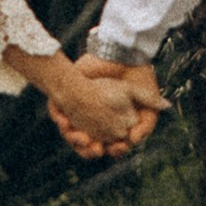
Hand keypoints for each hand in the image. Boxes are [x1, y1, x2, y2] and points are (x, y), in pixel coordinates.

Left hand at [48, 55, 167, 161]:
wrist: (125, 55)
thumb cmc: (139, 78)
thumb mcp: (148, 104)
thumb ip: (145, 125)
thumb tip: (133, 140)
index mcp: (113, 124)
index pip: (109, 145)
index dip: (112, 150)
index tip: (114, 148)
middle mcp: (95, 119)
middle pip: (87, 145)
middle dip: (89, 150)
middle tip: (95, 148)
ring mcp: (80, 109)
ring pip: (71, 134)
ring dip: (74, 139)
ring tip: (83, 138)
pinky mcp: (66, 96)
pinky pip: (57, 114)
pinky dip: (60, 120)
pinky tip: (66, 123)